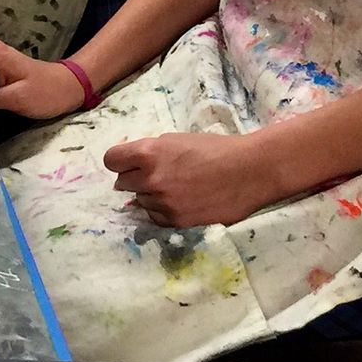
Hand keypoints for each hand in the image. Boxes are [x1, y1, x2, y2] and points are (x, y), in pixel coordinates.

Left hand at [103, 133, 274, 227]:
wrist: (250, 171)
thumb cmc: (214, 149)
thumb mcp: (175, 140)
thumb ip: (149, 152)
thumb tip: (131, 166)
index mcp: (148, 153)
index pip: (111, 160)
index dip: (119, 161)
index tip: (127, 163)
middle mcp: (151, 179)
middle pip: (122, 183)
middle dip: (134, 178)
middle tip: (154, 175)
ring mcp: (164, 202)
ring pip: (140, 201)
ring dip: (150, 195)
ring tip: (175, 187)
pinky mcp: (178, 221)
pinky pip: (155, 217)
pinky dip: (162, 210)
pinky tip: (180, 201)